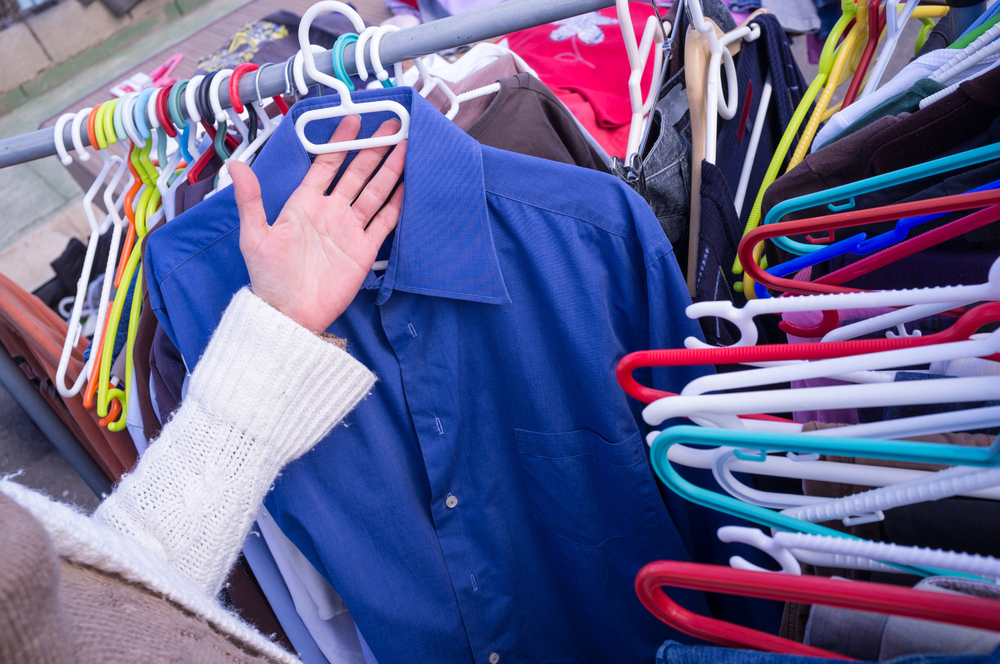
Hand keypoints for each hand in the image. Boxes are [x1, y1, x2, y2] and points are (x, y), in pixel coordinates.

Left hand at [231, 117, 405, 332]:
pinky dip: (397, 203)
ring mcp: (350, 230)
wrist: (290, 314)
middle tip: (392, 125)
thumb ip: (250, 200)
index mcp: (304, 204)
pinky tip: (407, 185)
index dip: (340, 142)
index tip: (354, 120)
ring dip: (390, 170)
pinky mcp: (365, 250)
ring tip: (406, 147)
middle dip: (374, 148)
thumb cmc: (269, 277)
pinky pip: (384, 221)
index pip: (326, 165)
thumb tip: (236, 166)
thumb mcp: (254, 236)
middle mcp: (330, 212)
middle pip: (357, 173)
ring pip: (375, 192)